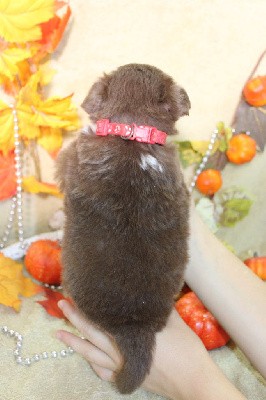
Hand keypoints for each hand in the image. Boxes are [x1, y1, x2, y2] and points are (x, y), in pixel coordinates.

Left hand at [56, 300, 226, 399]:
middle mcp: (122, 351)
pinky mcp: (129, 377)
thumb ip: (158, 306)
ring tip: (58, 334)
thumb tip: (151, 290)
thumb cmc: (186, 349)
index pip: (103, 318)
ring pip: (92, 354)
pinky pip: (105, 373)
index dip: (87, 307)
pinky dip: (93, 365)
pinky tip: (87, 360)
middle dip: (75, 318)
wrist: (193, 381)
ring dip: (74, 343)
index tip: (76, 295)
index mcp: (131, 334)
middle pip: (92, 333)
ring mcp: (123, 366)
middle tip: (61, 305)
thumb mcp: (173, 320)